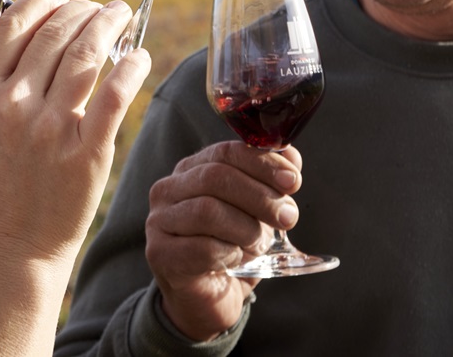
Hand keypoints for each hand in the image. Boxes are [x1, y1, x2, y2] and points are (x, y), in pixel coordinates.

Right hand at [0, 0, 150, 266]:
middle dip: (84, 10)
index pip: (15, 22)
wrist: (11, 248)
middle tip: (101, 9)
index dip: (46, 2)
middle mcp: (10, 106)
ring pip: (85, 53)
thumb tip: (35, 31)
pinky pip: (115, 94)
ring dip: (109, 24)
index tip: (63, 3)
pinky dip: (131, 66)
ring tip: (122, 16)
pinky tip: (139, 55)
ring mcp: (48, 129)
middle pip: (55, 31)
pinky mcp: (85, 152)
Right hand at [145, 141, 302, 340]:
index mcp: (190, 170)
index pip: (225, 152)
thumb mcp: (256, 213)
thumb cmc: (232, 248)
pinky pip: (202, 248)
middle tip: (288, 217)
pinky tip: (236, 259)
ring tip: (258, 243)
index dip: (262, 163)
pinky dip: (230, 253)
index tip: (293, 182)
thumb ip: (271, 182)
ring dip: (246, 228)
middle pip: (216, 177)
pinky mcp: (160, 253)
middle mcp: (168, 189)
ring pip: (208, 210)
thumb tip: (291, 158)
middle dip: (260, 196)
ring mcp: (159, 221)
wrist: (208, 299)